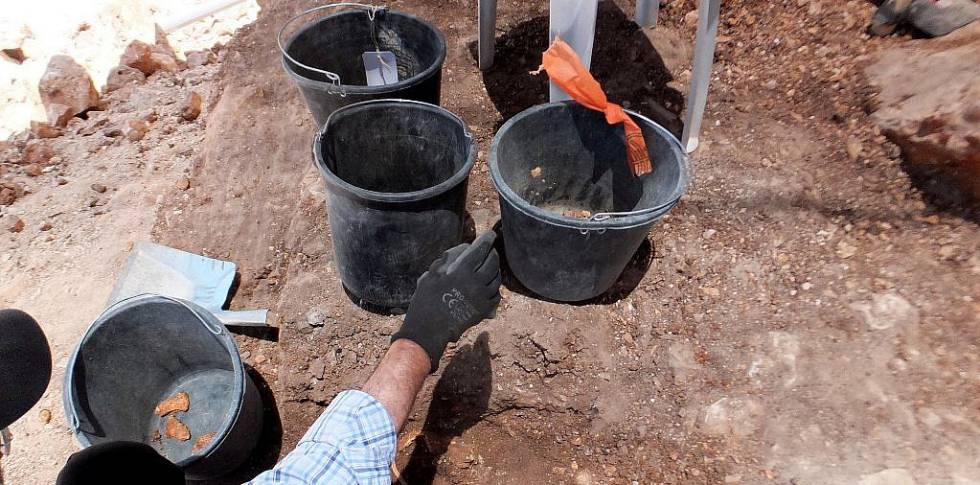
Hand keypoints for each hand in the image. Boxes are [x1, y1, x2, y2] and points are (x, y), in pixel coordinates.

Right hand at [391, 231, 501, 372]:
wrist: (429, 329)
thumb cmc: (425, 300)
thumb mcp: (431, 274)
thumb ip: (449, 258)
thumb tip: (465, 249)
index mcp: (461, 270)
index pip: (481, 249)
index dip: (487, 239)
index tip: (491, 235)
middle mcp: (476, 281)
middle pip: (492, 262)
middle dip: (492, 253)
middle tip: (490, 251)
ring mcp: (482, 297)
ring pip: (497, 278)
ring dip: (495, 270)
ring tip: (490, 267)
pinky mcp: (484, 310)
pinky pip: (496, 294)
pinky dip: (495, 287)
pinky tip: (489, 286)